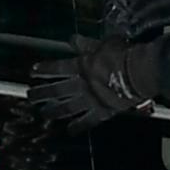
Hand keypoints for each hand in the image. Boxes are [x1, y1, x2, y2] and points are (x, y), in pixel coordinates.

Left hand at [27, 36, 158, 131]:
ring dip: (53, 111)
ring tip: (43, 114)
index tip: (33, 72)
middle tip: (30, 96)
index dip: (44, 70)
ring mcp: (89, 99)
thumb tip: (73, 39)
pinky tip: (70, 131)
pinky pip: (87, 121)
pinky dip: (78, 126)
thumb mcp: (103, 44)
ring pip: (66, 107)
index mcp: (80, 66)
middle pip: (56, 90)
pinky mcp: (101, 111)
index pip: (56, 68)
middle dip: (41, 93)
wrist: (139, 72)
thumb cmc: (123, 55)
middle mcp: (81, 84)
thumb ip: (86, 44)